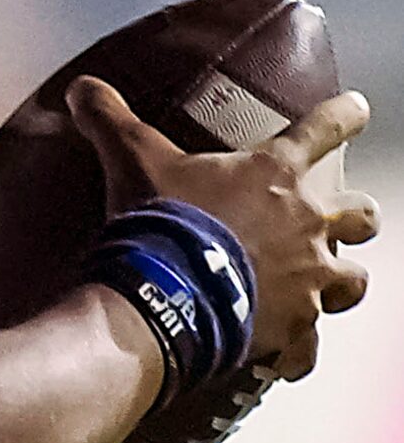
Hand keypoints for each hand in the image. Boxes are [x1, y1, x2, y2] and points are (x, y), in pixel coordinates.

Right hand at [68, 76, 375, 379]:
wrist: (167, 291)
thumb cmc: (162, 219)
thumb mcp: (131, 158)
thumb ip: (110, 119)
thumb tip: (81, 87)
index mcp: (275, 175)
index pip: (324, 130)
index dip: (344, 116)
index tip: (357, 109)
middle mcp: (306, 224)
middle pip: (361, 215)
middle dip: (353, 218)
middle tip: (332, 221)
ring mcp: (308, 278)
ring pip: (352, 280)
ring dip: (338, 282)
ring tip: (319, 287)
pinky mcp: (294, 325)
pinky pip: (309, 345)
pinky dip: (298, 350)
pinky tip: (284, 356)